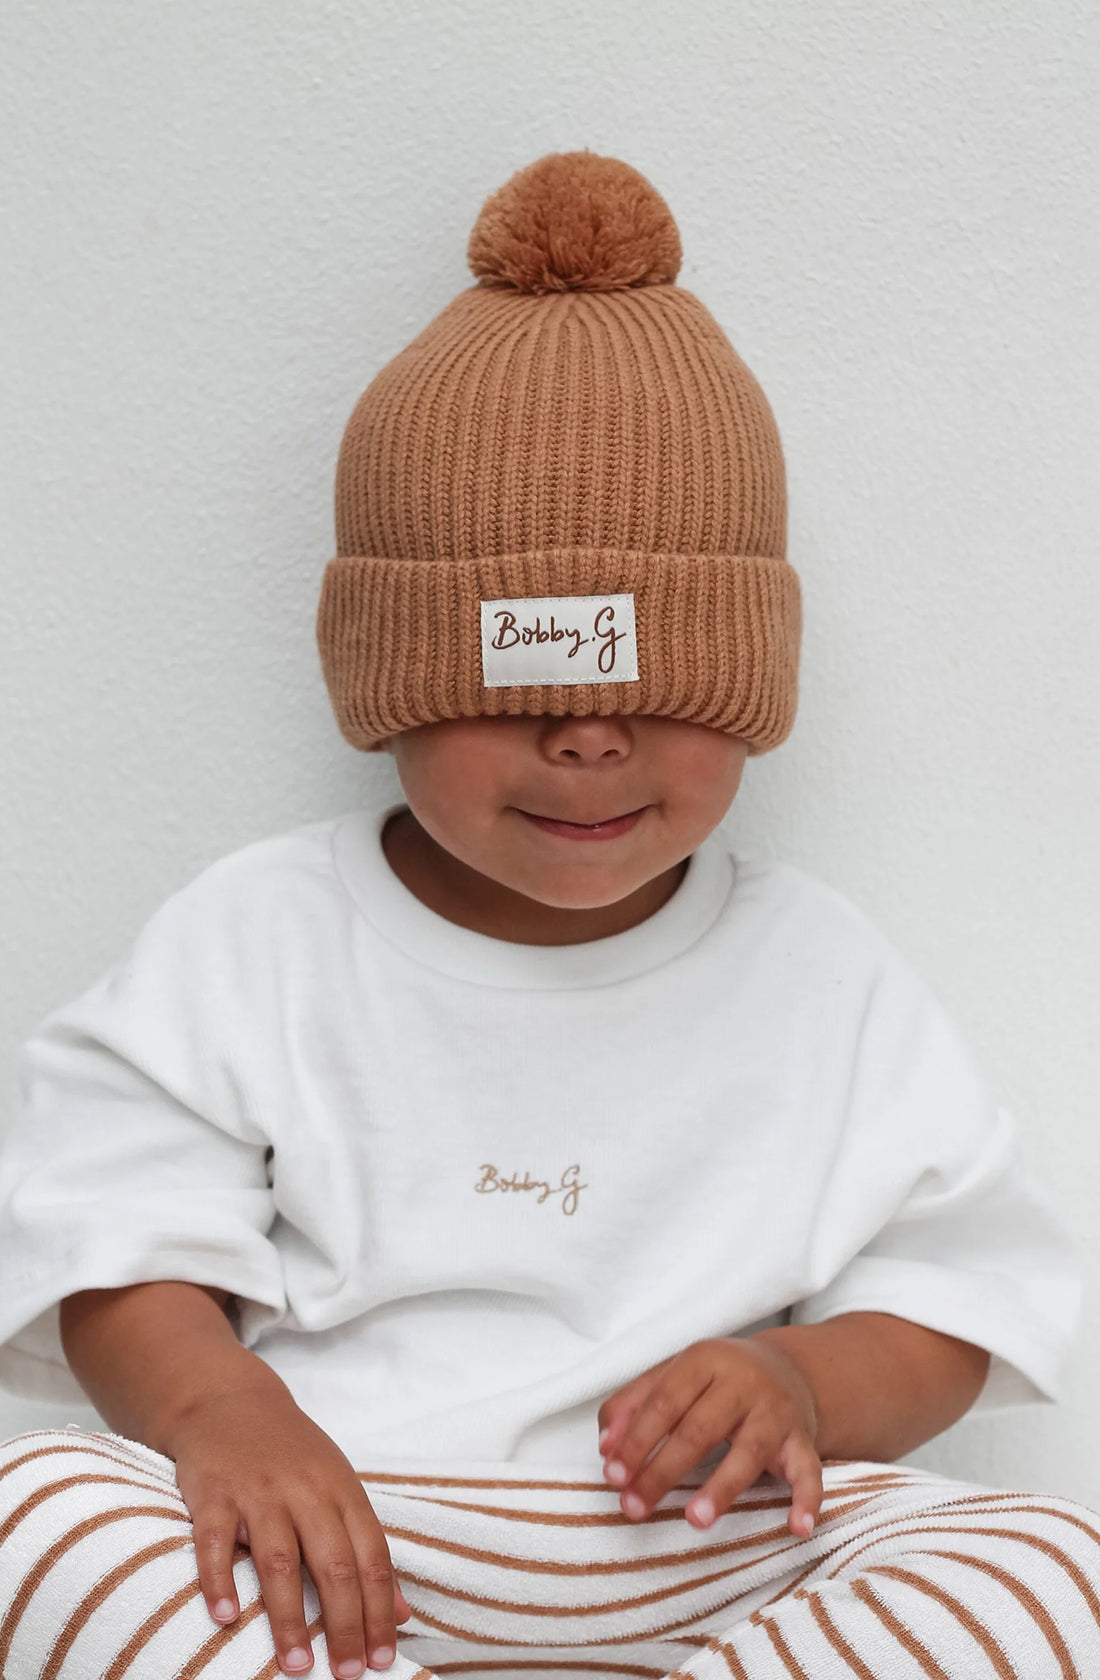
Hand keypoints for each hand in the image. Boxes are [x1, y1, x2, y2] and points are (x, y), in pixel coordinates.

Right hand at [168, 1384, 412, 1677]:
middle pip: (333, 1563)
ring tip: (296, 1665)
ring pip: (279, 1559)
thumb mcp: (338, 1488)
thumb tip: (401, 1614)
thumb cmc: (291, 1454)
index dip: (380, 1611)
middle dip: (344, 1624)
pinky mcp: (214, 1493)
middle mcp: (305, 1491)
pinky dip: (219, 1580)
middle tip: (346, 1674)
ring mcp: (259, 1492)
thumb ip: (366, 1549)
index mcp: (342, 1491)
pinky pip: (215, 1542)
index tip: (381, 1660)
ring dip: (289, 1617)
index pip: (372, 1557)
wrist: (231, 1401)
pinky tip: (225, 1617)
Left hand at [596, 1336, 821, 1538]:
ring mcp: (776, 1412)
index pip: (664, 1402)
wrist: (788, 1369)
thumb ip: (632, 1404)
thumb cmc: (715, 1380)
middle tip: (634, 1508)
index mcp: (705, 1360)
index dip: (637, 1439)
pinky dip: (807, 1500)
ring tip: (695, 1520)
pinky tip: (797, 1527)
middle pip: (699, 1429)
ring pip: (750, 1451)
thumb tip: (605, 1449)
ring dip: (722, 1487)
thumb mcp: (672, 1376)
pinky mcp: (803, 1440)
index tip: (613, 1475)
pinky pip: (809, 1470)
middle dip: (663, 1471)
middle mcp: (743, 1382)